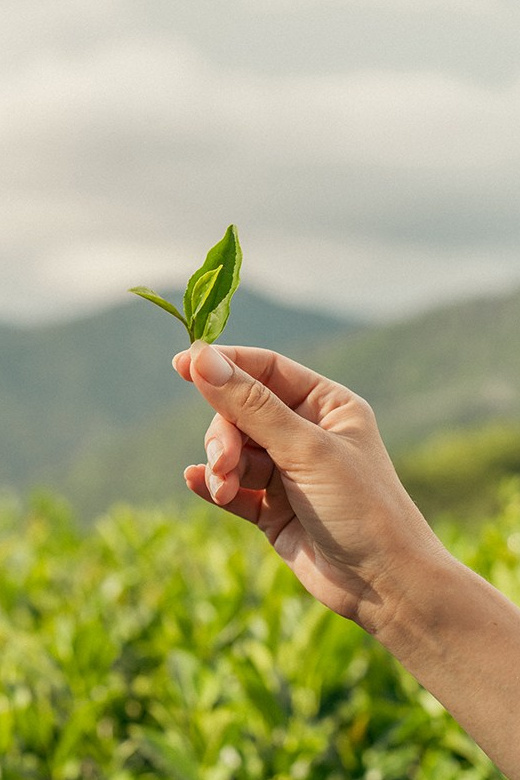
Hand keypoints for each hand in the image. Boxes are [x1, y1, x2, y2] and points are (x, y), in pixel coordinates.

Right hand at [173, 341, 443, 628]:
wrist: (384, 585)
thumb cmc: (361, 507)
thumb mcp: (306, 449)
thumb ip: (251, 405)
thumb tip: (203, 359)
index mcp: (326, 405)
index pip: (265, 370)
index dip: (223, 364)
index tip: (181, 364)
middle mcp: (307, 433)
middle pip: (242, 412)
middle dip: (225, 434)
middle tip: (223, 461)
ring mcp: (289, 471)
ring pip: (234, 452)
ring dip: (223, 467)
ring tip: (225, 490)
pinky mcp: (274, 509)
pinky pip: (235, 487)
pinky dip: (216, 485)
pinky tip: (198, 484)